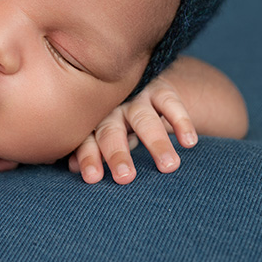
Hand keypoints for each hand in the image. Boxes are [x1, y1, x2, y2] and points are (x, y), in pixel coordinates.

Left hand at [69, 76, 197, 184]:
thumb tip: (72, 168)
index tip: (93, 178)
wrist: (135, 84)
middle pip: (111, 131)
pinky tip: (189, 142)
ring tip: (169, 166)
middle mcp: (112, 108)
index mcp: (93, 121)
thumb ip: (87, 149)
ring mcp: (136, 98)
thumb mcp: (99, 133)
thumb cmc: (113, 121)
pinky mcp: (160, 90)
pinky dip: (181, 121)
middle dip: (116, 153)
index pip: (87, 141)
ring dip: (156, 142)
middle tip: (125, 177)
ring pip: (144, 119)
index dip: (88, 158)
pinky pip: (170, 103)